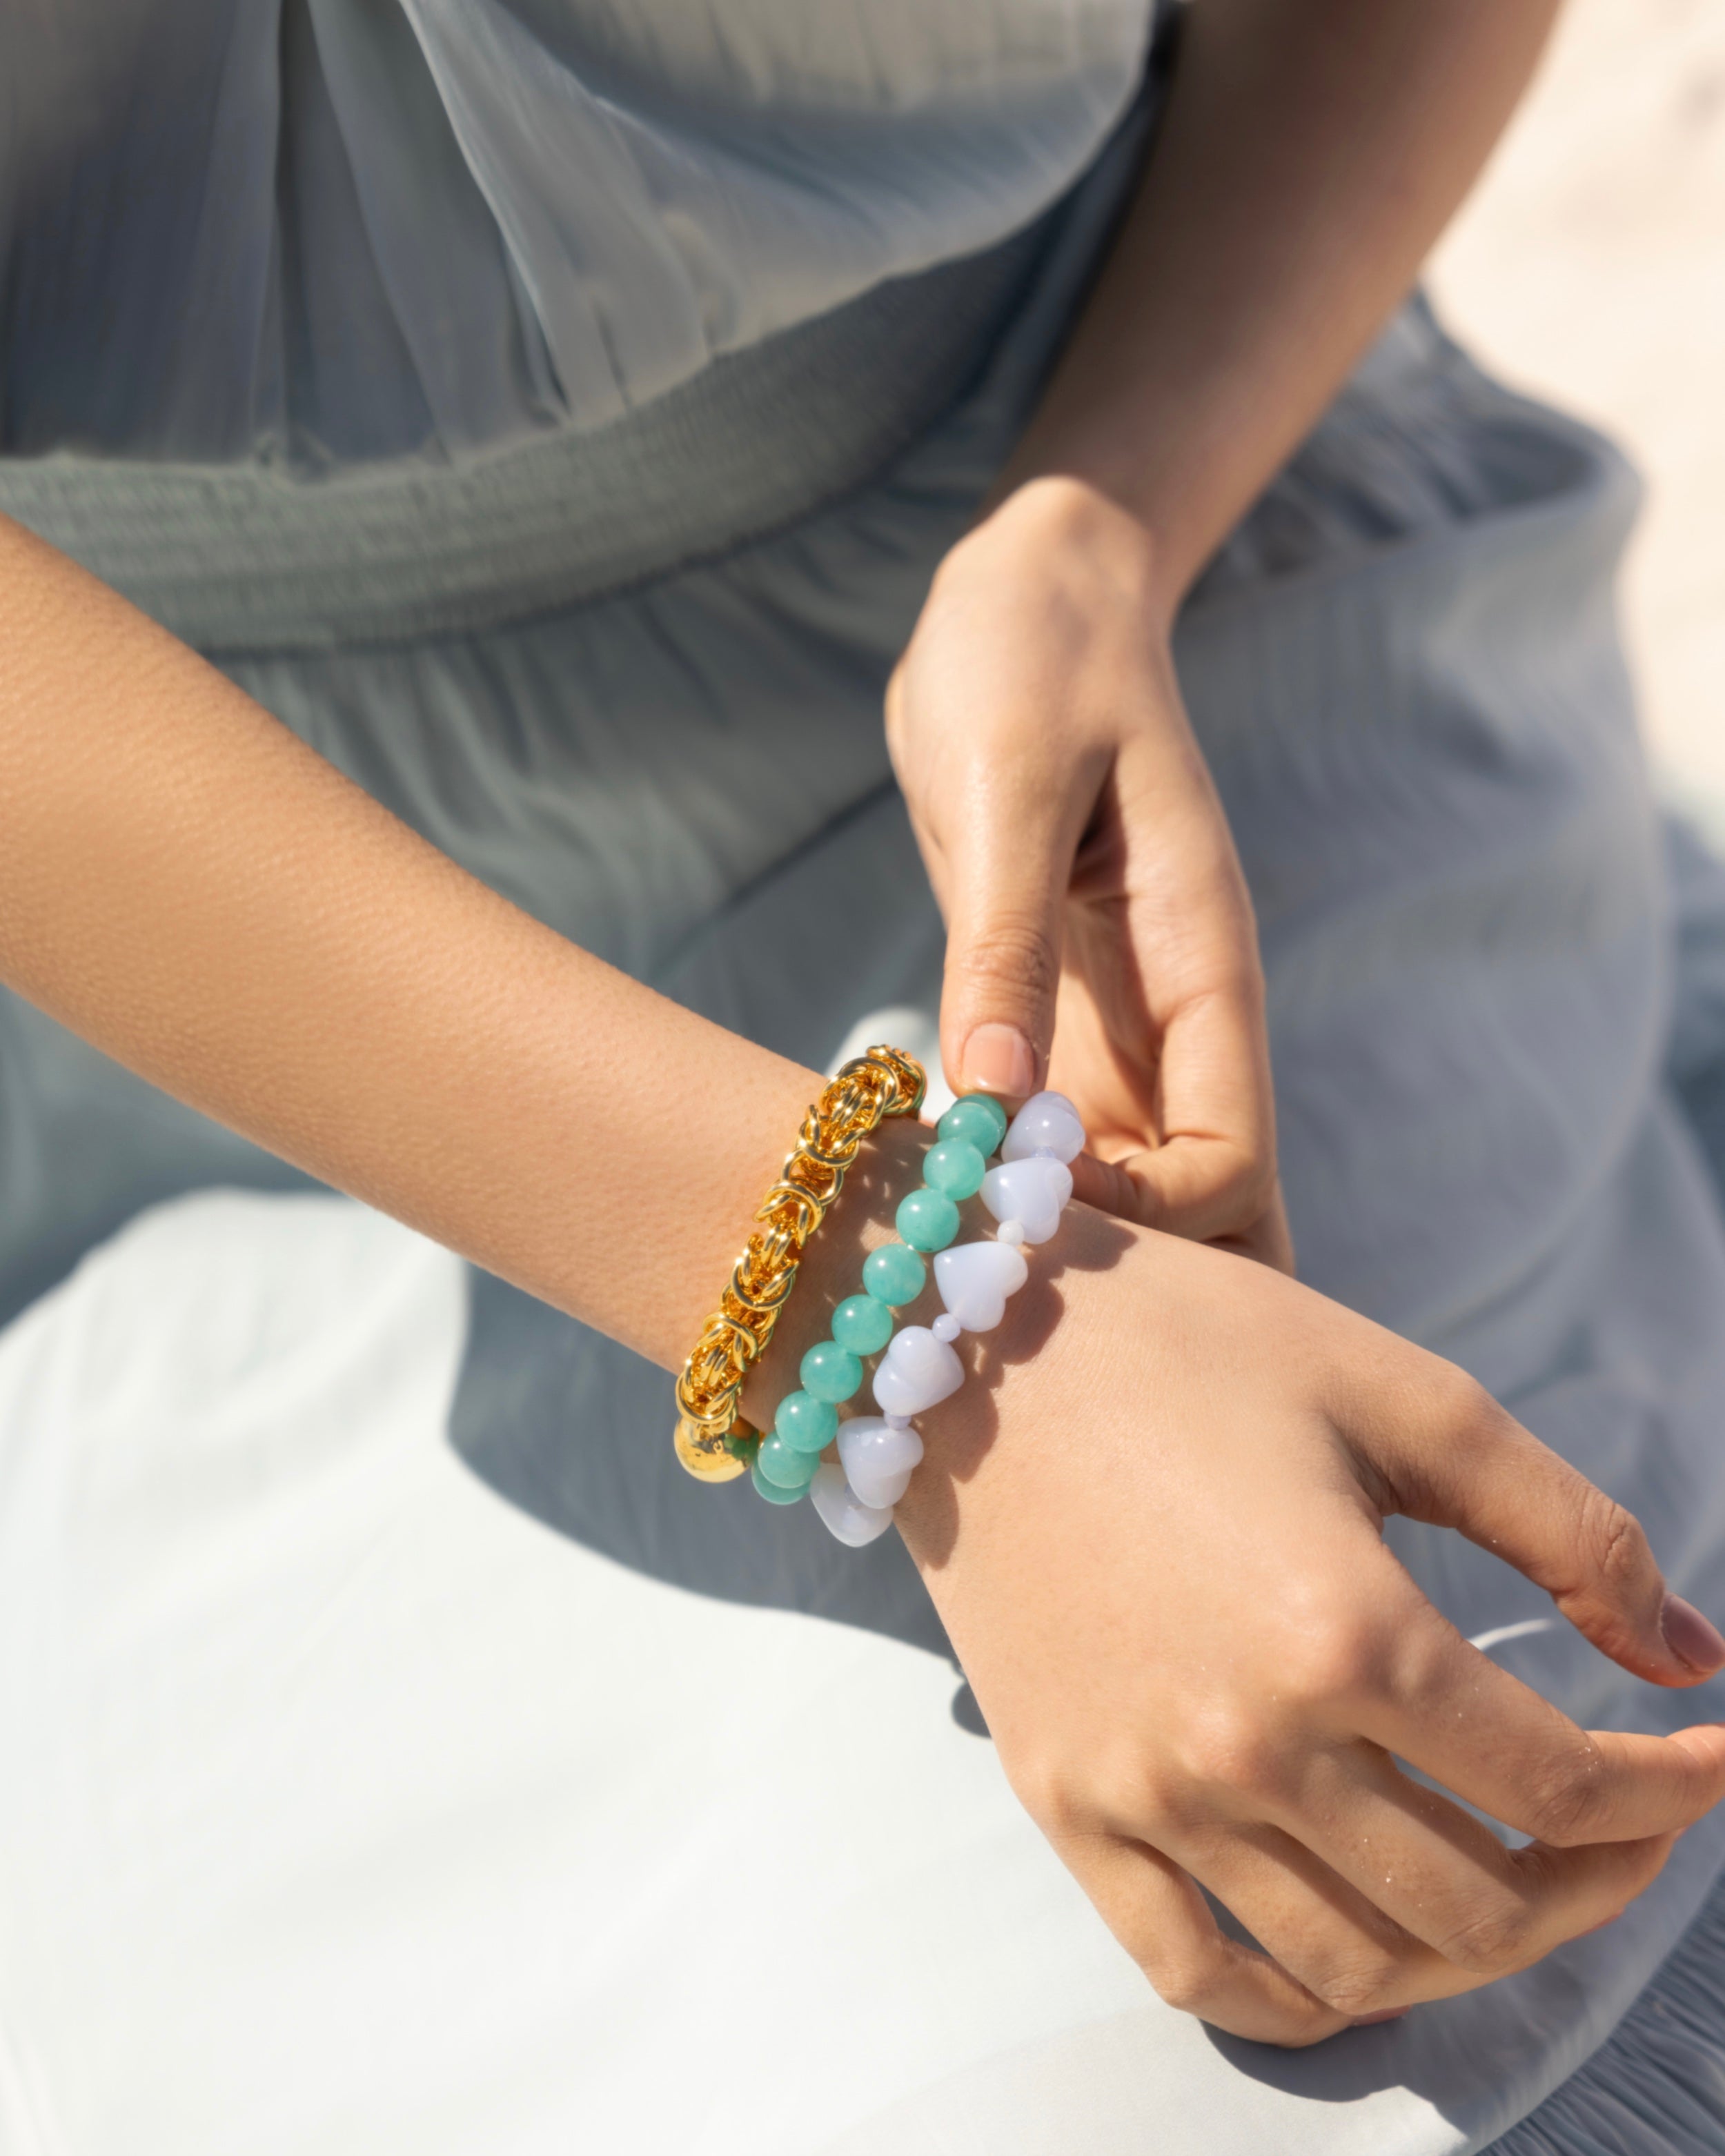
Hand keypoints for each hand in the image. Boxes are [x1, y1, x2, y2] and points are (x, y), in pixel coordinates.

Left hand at [887, 477, 1289, 1266]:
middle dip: (1152, 1289)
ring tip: (948, 1275)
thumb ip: (1006, 946)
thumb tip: (991, 1105)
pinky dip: (1008, 1191)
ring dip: (1069, 1250)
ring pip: (1137, 1197)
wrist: (1029, 598)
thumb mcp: (1009, 788)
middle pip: (1214, 1214)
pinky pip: (1058, 1145)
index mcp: (1203, 967)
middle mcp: (1178, 1020)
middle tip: (1007, 1312)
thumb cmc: (1031, 662)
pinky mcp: (1055, 1017)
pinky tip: (927, 1204)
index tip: (1018, 1202)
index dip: (1147, 1225)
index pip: (1228, 1165)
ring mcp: (1119, 1029)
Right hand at [894, 1206, 1724, 2045]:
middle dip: (1600, 1882)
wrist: (968, 1337)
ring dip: (1475, 1951)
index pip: (1560, 1785)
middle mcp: (1247, 1743)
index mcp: (1345, 1628)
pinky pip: (1197, 1976)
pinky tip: (1361, 1953)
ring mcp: (1144, 1792)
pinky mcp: (1065, 1805)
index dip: (1669, 1791)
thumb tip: (1693, 1653)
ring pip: (1359, 1964)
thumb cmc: (1190, 1341)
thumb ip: (1570, 1527)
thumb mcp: (1402, 1393)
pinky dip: (1305, 2001)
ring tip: (1512, 1876)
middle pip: (1479, 1904)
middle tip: (1631, 1824)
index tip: (1707, 1752)